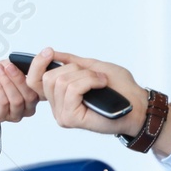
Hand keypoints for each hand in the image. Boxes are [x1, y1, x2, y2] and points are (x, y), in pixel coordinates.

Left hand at [0, 59, 39, 144]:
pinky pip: (4, 103)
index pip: (42, 88)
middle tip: (9, 66)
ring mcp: (15, 113)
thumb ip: (16, 64)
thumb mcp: (4, 66)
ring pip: (18, 100)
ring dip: (7, 82)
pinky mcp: (2, 117)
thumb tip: (26, 61)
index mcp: (32, 93)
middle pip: (31, 95)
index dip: (40, 74)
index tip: (35, 60)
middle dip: (19, 79)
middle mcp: (27, 105)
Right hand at [23, 49, 146, 136]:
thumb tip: (52, 53)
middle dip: (74, 69)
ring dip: (86, 75)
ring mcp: (62, 114)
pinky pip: (72, 90)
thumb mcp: (93, 67)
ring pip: (61, 82)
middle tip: (94, 75)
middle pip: (48, 77)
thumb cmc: (121, 90)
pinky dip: (89, 81)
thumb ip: (71, 61)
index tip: (49, 51)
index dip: (37, 63)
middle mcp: (58, 106)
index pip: (33, 80)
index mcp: (60, 95)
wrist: (137, 105)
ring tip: (100, 81)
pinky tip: (100, 85)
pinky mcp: (70, 118)